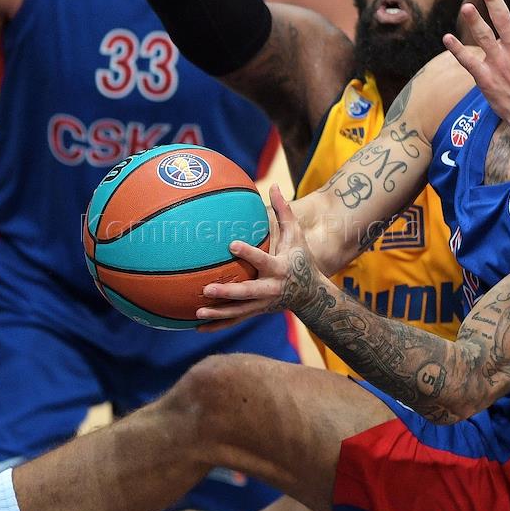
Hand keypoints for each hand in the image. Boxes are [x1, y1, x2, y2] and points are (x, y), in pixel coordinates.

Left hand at [197, 184, 322, 323]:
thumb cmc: (301, 259)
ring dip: (218, 314)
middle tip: (208, 289)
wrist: (312, 295)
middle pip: (247, 293)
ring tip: (198, 312)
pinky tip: (197, 326)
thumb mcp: (296, 236)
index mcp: (279, 268)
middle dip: (228, 292)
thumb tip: (272, 184)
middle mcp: (270, 289)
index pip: (262, 260)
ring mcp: (262, 305)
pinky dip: (217, 325)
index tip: (232, 244)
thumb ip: (284, 212)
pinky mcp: (256, 313)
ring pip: (238, 312)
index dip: (248, 253)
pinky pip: (235, 321)